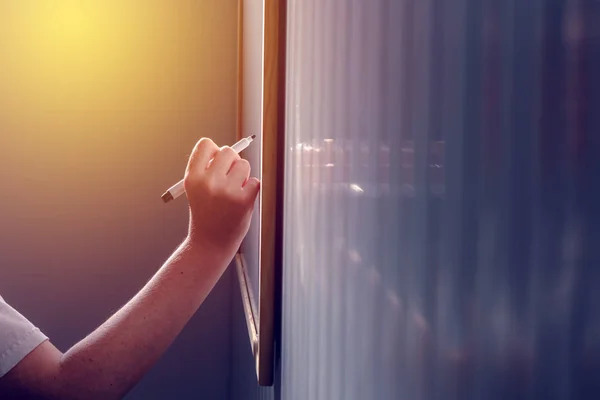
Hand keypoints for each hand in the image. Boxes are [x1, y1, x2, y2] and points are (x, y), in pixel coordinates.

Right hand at [183, 137, 259, 261]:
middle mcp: (208, 182)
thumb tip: (231, 150)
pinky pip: (255, 181)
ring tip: (234, 191)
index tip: (215, 164)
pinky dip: (251, 189)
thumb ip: (208, 169)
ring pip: (244, 164)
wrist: (210, 244)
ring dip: (243, 175)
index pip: (206, 144)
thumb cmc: (206, 213)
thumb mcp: (197, 189)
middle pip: (227, 151)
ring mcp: (226, 191)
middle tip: (228, 178)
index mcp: (193, 177)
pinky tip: (241, 201)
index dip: (214, 151)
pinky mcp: (243, 200)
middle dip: (232, 162)